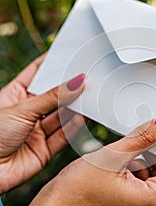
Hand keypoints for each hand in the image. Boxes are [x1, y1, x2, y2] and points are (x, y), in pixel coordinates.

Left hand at [0, 54, 84, 194]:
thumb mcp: (22, 109)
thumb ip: (52, 98)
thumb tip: (76, 81)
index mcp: (15, 96)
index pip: (37, 74)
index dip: (53, 65)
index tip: (70, 56)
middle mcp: (28, 113)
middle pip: (53, 96)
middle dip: (69, 88)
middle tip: (87, 78)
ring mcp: (36, 132)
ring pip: (61, 116)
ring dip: (75, 108)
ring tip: (90, 96)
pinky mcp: (44, 150)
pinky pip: (64, 136)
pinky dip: (74, 127)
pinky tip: (83, 116)